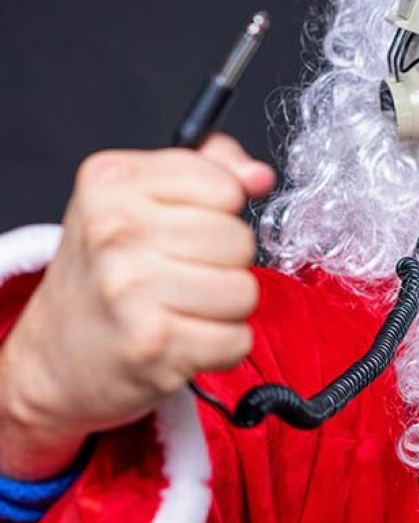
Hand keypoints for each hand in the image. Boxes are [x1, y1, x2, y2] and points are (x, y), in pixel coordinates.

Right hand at [0, 133, 275, 478]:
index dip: (223, 211)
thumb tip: (259, 176)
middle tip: (185, 273)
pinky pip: (237, 339)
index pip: (225, 186)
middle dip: (227, 263)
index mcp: (112, 182)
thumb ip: (209, 170)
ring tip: (186, 306)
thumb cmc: (107, 271)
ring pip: (244, 292)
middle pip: (240, 241)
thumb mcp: (139, 198)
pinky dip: (222, 346)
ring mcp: (131, 289)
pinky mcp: (153, 343)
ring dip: (227, 308)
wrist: (57, 352)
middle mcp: (116, 232)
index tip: (192, 226)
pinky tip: (186, 338)